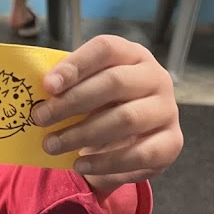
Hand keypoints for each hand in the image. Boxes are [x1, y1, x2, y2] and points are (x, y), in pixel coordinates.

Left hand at [31, 35, 182, 192]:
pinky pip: (140, 154)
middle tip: (41, 118)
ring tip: (52, 145)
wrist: (132, 140)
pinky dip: (106, 162)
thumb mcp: (85, 89)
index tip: (47, 86)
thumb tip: (41, 92)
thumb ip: (67, 87)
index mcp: (132, 55)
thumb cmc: (102, 106)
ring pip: (126, 119)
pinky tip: (80, 164)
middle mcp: (156, 77)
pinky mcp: (172, 143)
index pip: (106, 49)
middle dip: (72, 102)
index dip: (76, 65)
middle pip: (114, 82)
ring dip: (83, 134)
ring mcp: (167, 110)